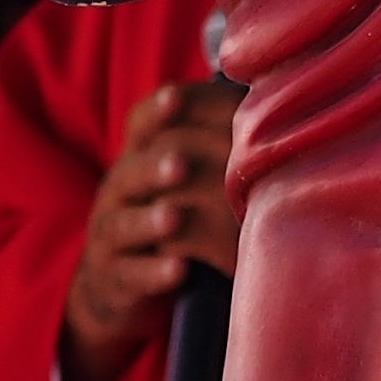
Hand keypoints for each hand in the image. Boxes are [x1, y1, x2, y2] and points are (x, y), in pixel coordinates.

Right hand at [65, 81, 243, 380]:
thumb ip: (210, 151)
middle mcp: (118, 193)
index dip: (155, 112)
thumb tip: (270, 113)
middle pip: (129, 174)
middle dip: (154, 169)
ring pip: (122, 225)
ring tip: (174, 217)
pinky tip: (178, 271)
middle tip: (180, 165)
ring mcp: (110, 238)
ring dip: (150, 221)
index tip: (176, 97)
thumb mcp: (179, 183)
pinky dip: (153, 273)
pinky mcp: (113, 280)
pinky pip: (130, 276)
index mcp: (138, 161)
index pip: (139, 128)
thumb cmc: (167, 220)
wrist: (119, 284)